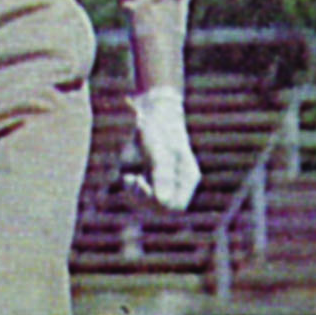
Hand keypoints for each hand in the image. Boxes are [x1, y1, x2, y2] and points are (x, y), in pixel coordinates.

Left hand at [127, 86, 201, 212]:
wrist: (151, 107)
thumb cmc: (158, 127)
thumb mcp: (159, 150)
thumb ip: (162, 175)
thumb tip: (162, 201)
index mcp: (187, 177)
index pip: (176, 206)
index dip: (157, 202)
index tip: (142, 184)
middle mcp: (178, 180)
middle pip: (162, 207)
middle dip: (144, 199)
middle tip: (132, 181)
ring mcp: (165, 178)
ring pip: (150, 201)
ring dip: (136, 193)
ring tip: (129, 178)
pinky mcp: (151, 173)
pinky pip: (141, 190)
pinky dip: (132, 185)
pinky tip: (128, 174)